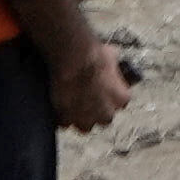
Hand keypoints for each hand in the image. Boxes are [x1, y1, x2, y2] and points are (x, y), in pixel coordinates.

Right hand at [36, 6, 135, 135]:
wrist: (73, 59)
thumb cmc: (93, 54)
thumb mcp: (111, 56)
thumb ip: (112, 66)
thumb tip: (110, 59)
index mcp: (121, 98)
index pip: (119, 102)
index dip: (109, 97)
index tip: (102, 91)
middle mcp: (106, 113)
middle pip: (104, 118)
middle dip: (96, 111)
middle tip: (87, 100)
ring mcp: (85, 118)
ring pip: (84, 125)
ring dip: (79, 117)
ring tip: (72, 105)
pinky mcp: (66, 119)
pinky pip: (64, 123)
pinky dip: (61, 116)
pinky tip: (58, 105)